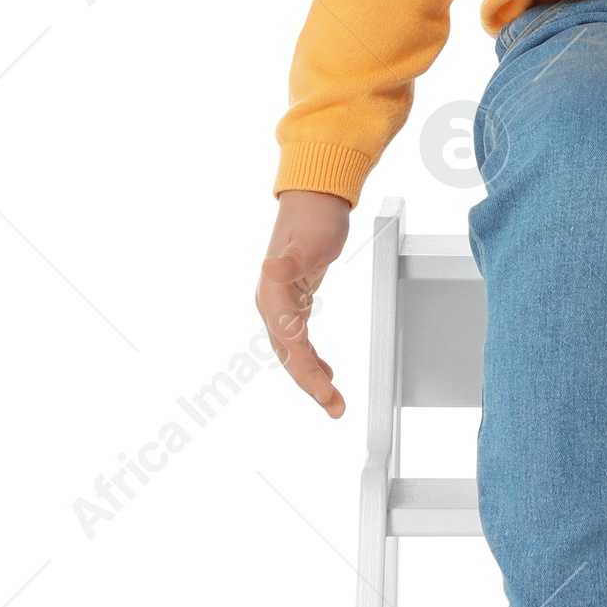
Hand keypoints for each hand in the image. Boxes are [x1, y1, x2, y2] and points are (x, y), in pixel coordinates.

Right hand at [256, 189, 350, 417]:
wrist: (313, 198)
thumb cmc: (314, 217)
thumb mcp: (310, 240)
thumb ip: (290, 261)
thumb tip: (270, 270)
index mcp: (273, 294)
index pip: (290, 343)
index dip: (306, 371)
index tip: (325, 391)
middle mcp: (271, 304)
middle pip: (289, 354)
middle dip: (311, 384)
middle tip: (336, 408)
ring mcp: (280, 305)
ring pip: (293, 352)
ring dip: (311, 377)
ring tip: (334, 402)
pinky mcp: (293, 303)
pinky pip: (299, 340)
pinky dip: (312, 359)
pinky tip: (327, 373)